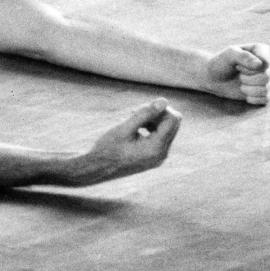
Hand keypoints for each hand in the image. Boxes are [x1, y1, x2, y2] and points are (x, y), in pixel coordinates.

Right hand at [64, 99, 181, 185]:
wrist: (96, 169)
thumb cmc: (107, 149)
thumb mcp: (124, 128)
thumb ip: (144, 114)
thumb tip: (164, 100)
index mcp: (157, 148)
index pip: (173, 119)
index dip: (159, 109)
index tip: (139, 109)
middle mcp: (162, 154)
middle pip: (172, 124)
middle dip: (156, 115)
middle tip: (133, 114)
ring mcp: (159, 157)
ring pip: (166, 129)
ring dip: (152, 121)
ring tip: (131, 121)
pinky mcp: (153, 157)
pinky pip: (159, 138)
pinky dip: (149, 129)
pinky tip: (134, 130)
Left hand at [201, 43, 269, 104]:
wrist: (213, 78)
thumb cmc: (221, 63)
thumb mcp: (228, 55)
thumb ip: (243, 56)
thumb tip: (260, 65)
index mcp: (261, 50)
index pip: (266, 62)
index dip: (248, 67)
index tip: (237, 65)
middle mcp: (267, 64)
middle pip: (266, 76)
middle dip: (246, 78)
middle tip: (238, 74)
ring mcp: (267, 78)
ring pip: (266, 89)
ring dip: (248, 89)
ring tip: (241, 83)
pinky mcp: (264, 91)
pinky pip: (266, 98)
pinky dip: (253, 99)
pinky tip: (245, 94)